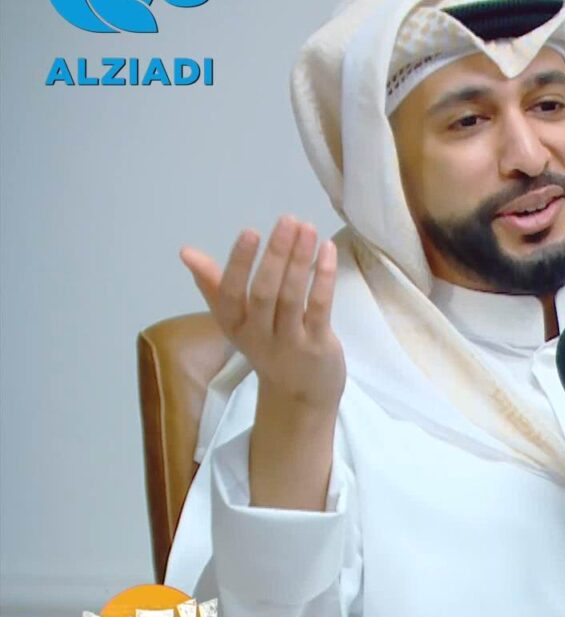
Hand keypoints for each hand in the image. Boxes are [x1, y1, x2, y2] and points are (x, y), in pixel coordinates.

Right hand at [180, 215, 344, 410]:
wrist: (299, 396)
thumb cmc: (266, 345)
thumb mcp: (235, 320)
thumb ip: (213, 284)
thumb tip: (186, 252)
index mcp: (234, 325)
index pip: (229, 294)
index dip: (238, 264)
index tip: (249, 232)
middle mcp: (258, 335)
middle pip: (264, 293)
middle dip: (275, 255)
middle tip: (287, 220)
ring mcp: (289, 342)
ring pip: (291, 298)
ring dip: (300, 260)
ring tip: (308, 228)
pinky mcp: (317, 345)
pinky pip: (319, 308)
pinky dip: (323, 278)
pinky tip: (327, 251)